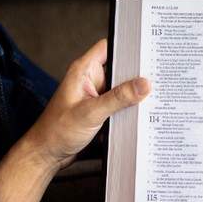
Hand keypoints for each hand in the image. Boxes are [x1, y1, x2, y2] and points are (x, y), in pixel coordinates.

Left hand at [25, 38, 149, 170]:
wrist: (47, 154)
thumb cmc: (58, 131)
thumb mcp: (91, 112)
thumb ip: (119, 98)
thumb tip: (143, 85)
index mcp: (83, 71)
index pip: (108, 48)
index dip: (126, 47)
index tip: (146, 51)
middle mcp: (89, 80)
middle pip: (119, 70)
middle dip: (135, 75)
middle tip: (155, 78)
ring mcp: (94, 96)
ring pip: (120, 89)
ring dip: (132, 96)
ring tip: (151, 98)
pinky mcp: (98, 111)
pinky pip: (118, 105)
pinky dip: (127, 109)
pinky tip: (138, 115)